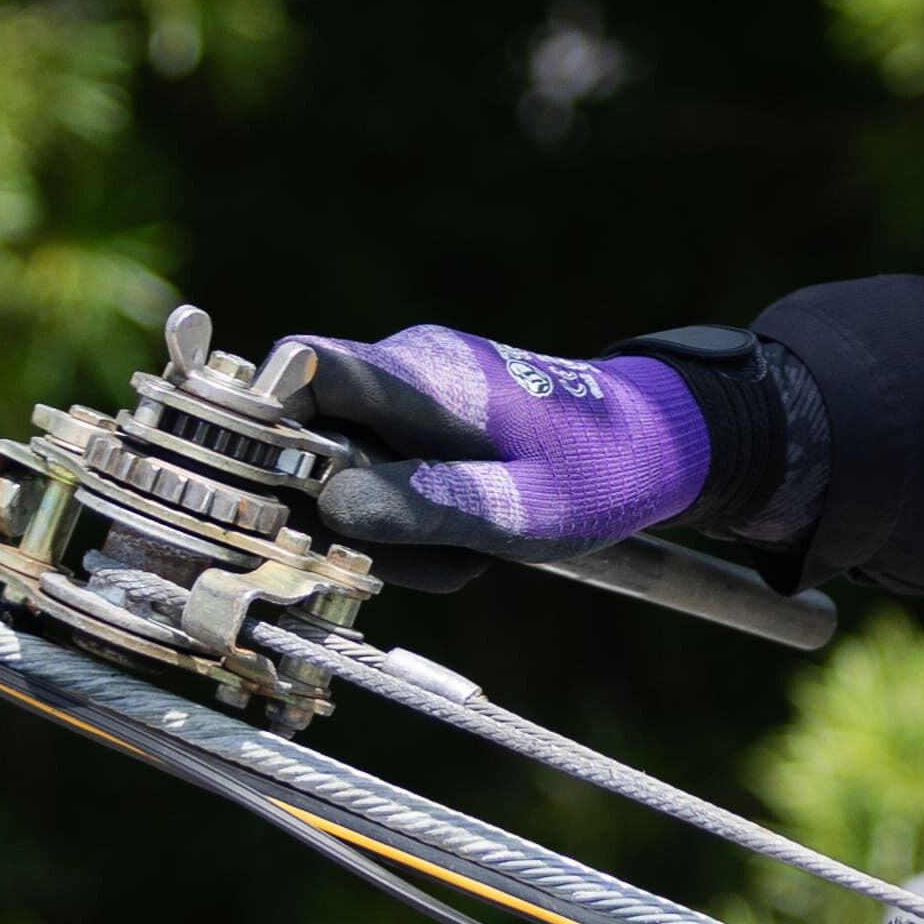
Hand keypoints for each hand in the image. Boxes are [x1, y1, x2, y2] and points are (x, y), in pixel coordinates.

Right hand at [290, 326, 708, 551]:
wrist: (658, 443)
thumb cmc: (600, 473)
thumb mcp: (521, 510)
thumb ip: (428, 506)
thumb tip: (330, 508)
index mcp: (421, 376)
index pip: (300, 366)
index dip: (264, 424)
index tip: (282, 493)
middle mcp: (405, 369)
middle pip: (308, 432)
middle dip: (333, 506)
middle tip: (396, 557)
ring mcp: (412, 393)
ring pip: (344, 464)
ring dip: (380, 525)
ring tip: (455, 552)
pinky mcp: (423, 420)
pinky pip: (381, 471)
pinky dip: (407, 518)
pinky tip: (458, 541)